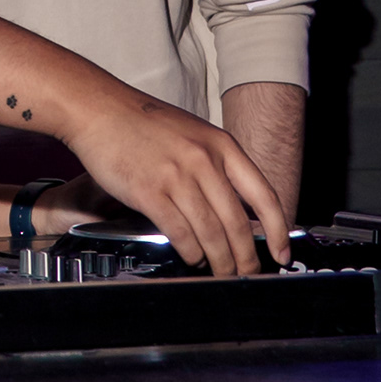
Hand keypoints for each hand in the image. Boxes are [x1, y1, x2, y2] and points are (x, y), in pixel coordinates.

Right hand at [0, 0, 290, 275]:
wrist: (98, 109)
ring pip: (211, 232)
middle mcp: (203, 160)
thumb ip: (215, 165)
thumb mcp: (192, 134)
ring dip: (219, 260)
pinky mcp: (150, 191)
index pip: (262, 194)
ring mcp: (177, 176)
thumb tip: (235, 206)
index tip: (282, 251)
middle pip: (237, 222)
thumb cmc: (142, 122)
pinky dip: (190, 251)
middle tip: (247, 273)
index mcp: (221, 145)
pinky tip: (192, 257)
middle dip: (246, 257)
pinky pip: (180, 232)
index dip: (278, 229)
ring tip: (220, 271)